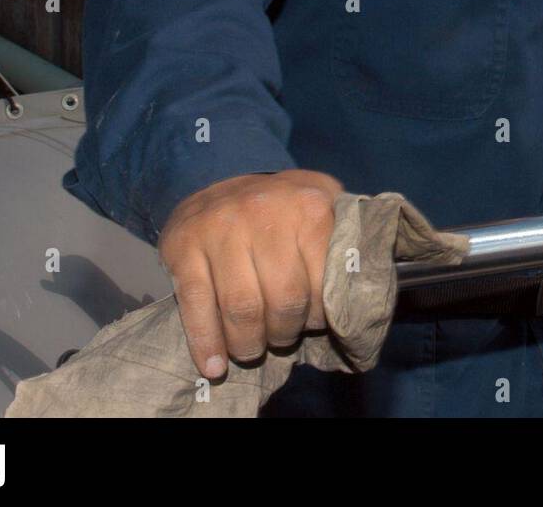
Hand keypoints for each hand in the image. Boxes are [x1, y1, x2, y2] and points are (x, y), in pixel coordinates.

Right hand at [158, 169, 342, 379]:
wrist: (218, 178)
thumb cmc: (281, 204)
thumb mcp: (321, 202)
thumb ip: (341, 237)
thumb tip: (359, 287)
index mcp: (307, 205)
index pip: (322, 281)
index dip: (320, 314)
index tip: (315, 323)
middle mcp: (263, 212)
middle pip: (284, 299)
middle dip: (286, 331)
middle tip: (282, 336)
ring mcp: (220, 228)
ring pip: (243, 307)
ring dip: (250, 342)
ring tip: (253, 348)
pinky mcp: (183, 246)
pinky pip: (197, 305)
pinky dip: (206, 342)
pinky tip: (215, 364)